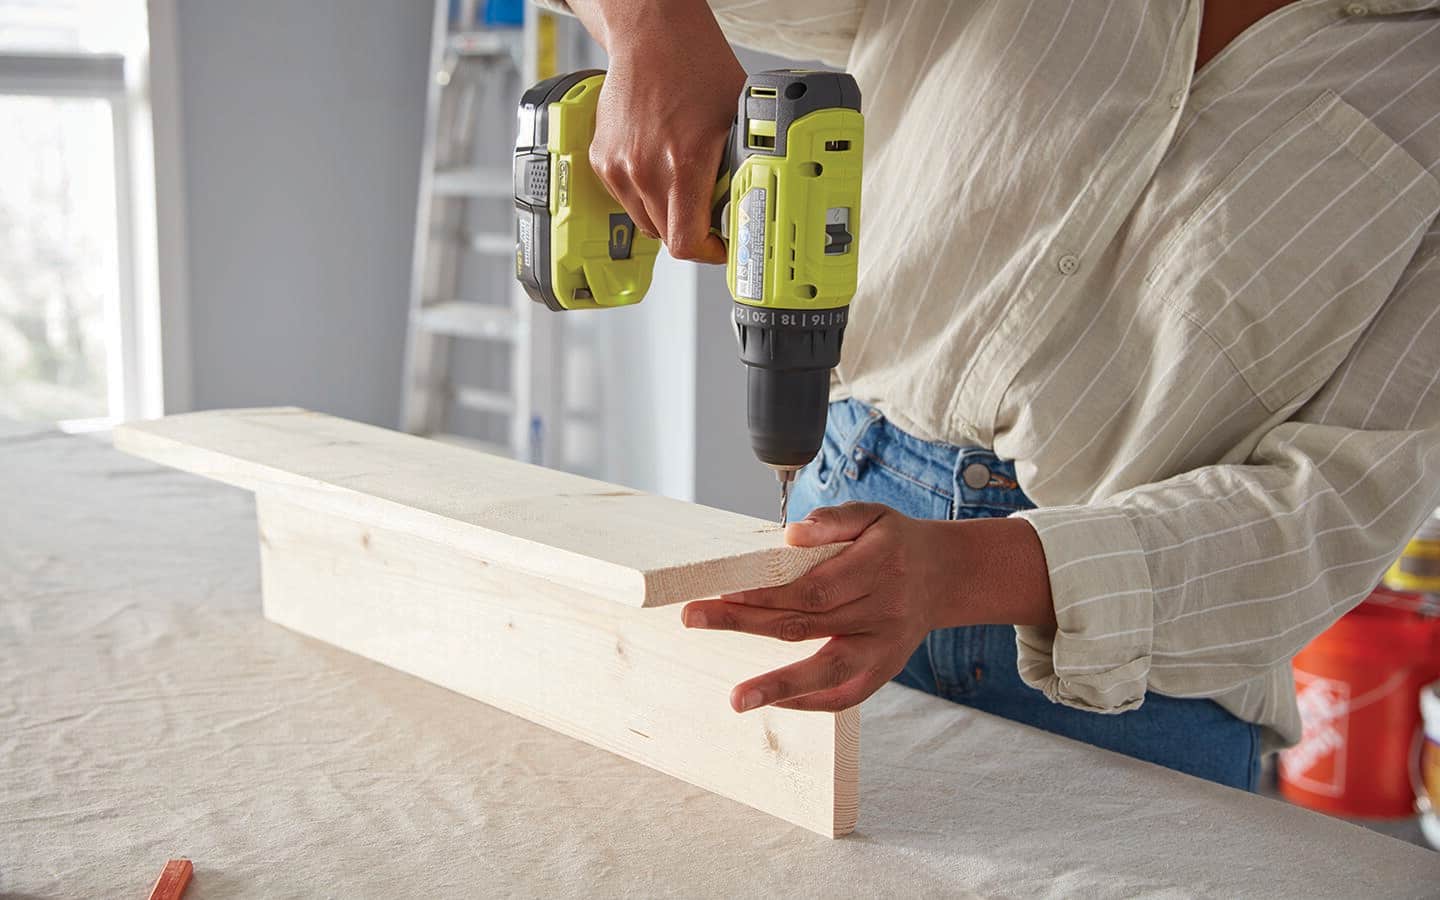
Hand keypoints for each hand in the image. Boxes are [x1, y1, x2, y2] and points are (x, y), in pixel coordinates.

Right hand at [569, 0, 743, 262]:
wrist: (651, 37)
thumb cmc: (696, 68)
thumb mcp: (737, 121)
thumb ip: (740, 168)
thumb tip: (750, 203)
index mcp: (683, 164)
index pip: (686, 242)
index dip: (708, 253)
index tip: (721, 246)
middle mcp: (645, 171)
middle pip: (667, 236)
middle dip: (691, 232)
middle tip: (709, 216)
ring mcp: (618, 167)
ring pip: (645, 221)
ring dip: (666, 215)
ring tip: (684, 187)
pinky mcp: (601, 160)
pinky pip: (626, 199)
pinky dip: (644, 195)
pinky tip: (660, 167)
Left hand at [681, 503, 1057, 712]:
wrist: (946, 574)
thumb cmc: (895, 540)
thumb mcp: (871, 513)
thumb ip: (832, 520)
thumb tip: (791, 534)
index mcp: (878, 568)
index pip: (813, 587)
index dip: (767, 591)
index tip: (722, 589)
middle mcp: (883, 612)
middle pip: (807, 625)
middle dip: (745, 623)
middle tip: (693, 617)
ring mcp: (885, 647)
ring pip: (827, 670)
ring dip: (779, 685)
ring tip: (736, 699)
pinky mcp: (885, 670)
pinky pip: (846, 695)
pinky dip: (810, 702)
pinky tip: (772, 701)